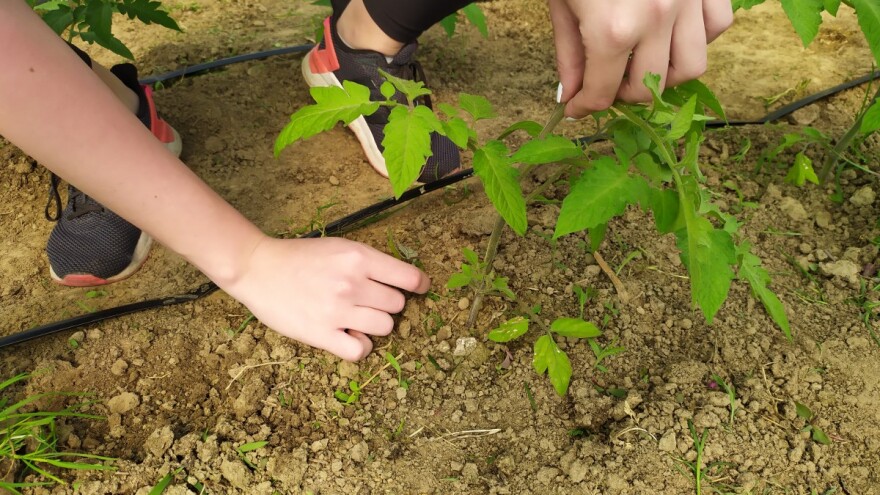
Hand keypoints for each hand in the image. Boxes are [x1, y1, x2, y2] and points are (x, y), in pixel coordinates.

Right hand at [223, 236, 429, 360]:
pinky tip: (350, 336)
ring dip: (375, 325)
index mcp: (358, 258)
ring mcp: (338, 311)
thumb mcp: (340, 248)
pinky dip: (360, 346)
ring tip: (357, 317)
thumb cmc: (301, 257)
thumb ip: (369, 263)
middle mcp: (352, 284)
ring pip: (385, 327)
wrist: (258, 269)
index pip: (409, 278)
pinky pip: (360, 350)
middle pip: (397, 305)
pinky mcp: (322, 334)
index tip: (420, 288)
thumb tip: (404, 282)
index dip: (419, 285)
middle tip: (367, 301)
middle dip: (386, 304)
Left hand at [548, 0, 733, 117]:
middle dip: (623, 93)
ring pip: (692, 66)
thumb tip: (571, 94)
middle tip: (606, 82)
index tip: (577, 108)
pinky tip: (671, 31)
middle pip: (650, 87)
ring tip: (641, 62)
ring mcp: (688, 0)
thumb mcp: (562, 3)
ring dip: (665, 74)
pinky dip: (696, 38)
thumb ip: (570, 53)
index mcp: (612, 30)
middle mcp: (657, 21)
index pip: (604, 92)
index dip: (586, 107)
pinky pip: (716, 27)